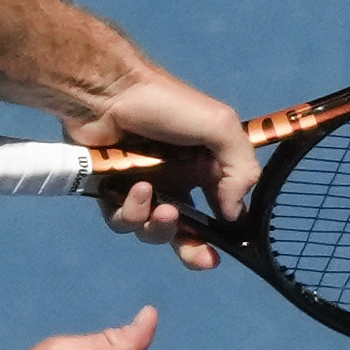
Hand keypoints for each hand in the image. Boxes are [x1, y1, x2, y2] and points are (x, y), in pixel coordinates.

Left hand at [67, 60, 254, 267]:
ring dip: (158, 226)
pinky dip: (129, 213)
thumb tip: (234, 214)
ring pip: (152, 231)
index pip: (219, 212)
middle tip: (200, 258)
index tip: (221, 250)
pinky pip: (121, 222)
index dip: (221, 236)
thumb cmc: (168, 105)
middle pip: (185, 233)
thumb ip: (241, 169)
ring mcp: (143, 189)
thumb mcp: (221, 127)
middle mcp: (176, 182)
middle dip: (193, 251)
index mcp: (205, 169)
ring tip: (159, 204)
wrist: (108, 92)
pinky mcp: (111, 193)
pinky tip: (134, 189)